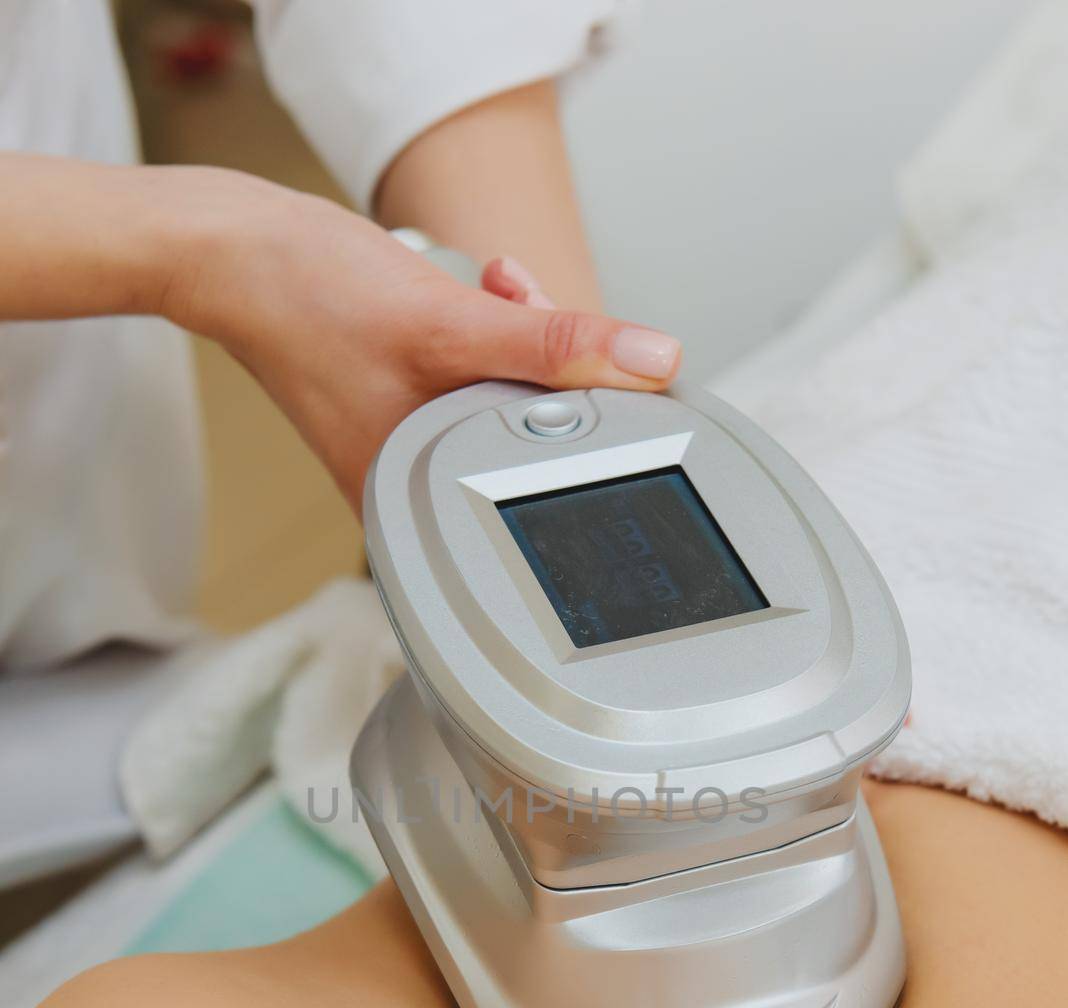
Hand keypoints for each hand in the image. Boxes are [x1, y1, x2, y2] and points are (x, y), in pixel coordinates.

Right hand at [164, 170, 680, 506]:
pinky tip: (476, 291)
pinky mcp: (399, 398)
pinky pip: (471, 372)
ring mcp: (402, 440)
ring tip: (493, 289)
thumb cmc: (308, 297)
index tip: (601, 364)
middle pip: (529, 433)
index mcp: (418, 499)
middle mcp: (410, 482)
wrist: (231, 250)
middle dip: (548, 363)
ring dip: (519, 334)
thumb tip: (650, 362)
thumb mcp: (452, 322)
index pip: (544, 479)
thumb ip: (557, 346)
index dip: (588, 415)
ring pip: (503, 395)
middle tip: (523, 304)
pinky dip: (487, 328)